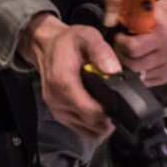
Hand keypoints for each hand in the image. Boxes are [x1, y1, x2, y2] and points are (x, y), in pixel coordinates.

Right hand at [20, 13, 118, 139]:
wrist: (46, 45)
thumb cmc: (68, 41)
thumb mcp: (87, 35)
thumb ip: (101, 51)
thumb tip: (114, 71)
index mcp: (62, 81)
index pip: (90, 111)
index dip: (110, 111)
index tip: (120, 102)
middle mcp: (57, 99)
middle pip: (92, 124)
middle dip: (109, 117)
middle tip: (118, 102)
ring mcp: (57, 109)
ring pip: (89, 131)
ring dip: (102, 123)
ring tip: (108, 105)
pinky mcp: (59, 115)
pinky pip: (82, 131)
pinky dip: (94, 126)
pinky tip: (99, 110)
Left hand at [110, 0, 166, 86]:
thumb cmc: (152, 13)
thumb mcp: (133, 1)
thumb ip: (116, 4)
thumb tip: (108, 22)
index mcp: (160, 30)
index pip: (133, 46)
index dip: (121, 42)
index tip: (119, 35)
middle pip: (133, 64)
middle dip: (121, 55)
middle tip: (120, 46)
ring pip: (139, 75)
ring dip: (127, 65)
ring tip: (126, 53)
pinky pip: (146, 81)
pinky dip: (137, 74)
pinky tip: (135, 61)